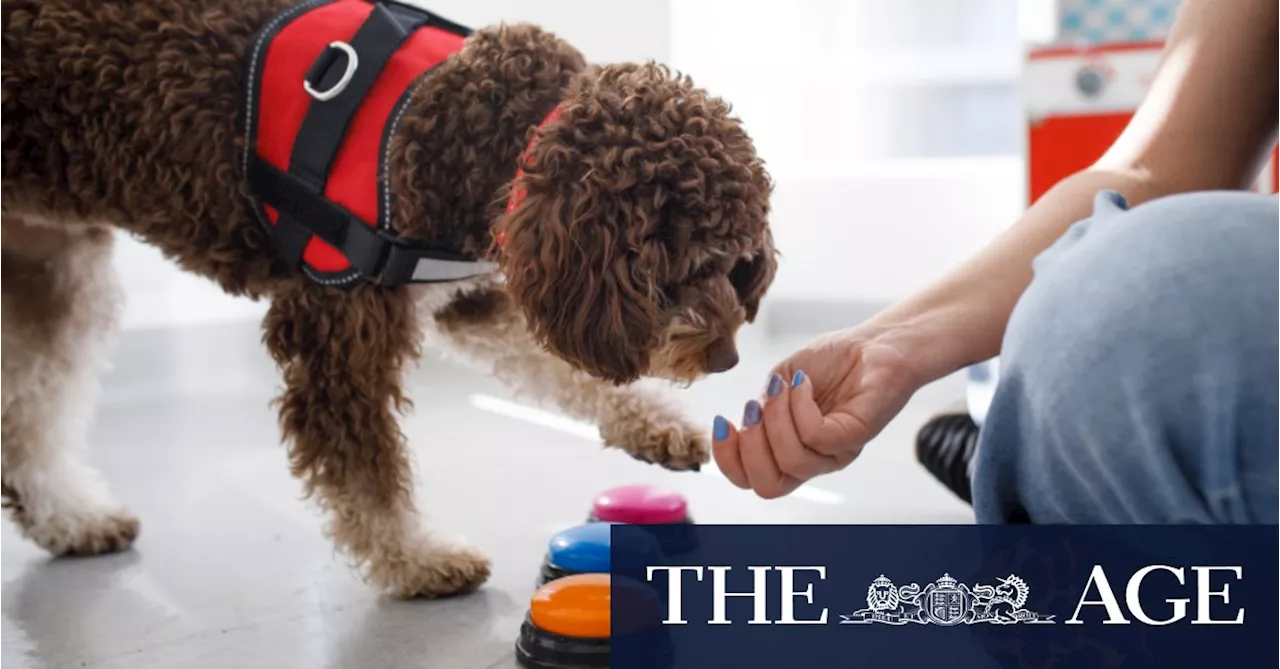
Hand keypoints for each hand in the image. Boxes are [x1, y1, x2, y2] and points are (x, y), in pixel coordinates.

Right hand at [711, 326, 922, 497]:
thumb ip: (761, 407)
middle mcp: (812, 459)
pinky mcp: (855, 436)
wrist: (875, 343)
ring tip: (782, 386)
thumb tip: (748, 422)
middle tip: (752, 410)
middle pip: (769, 487)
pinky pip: (816, 436)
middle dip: (750, 448)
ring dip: (776, 418)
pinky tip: (804, 383)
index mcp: (789, 450)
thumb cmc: (832, 362)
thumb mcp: (779, 382)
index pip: (751, 480)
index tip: (722, 422)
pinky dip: (800, 405)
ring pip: (792, 461)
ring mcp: (835, 452)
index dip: (727, 461)